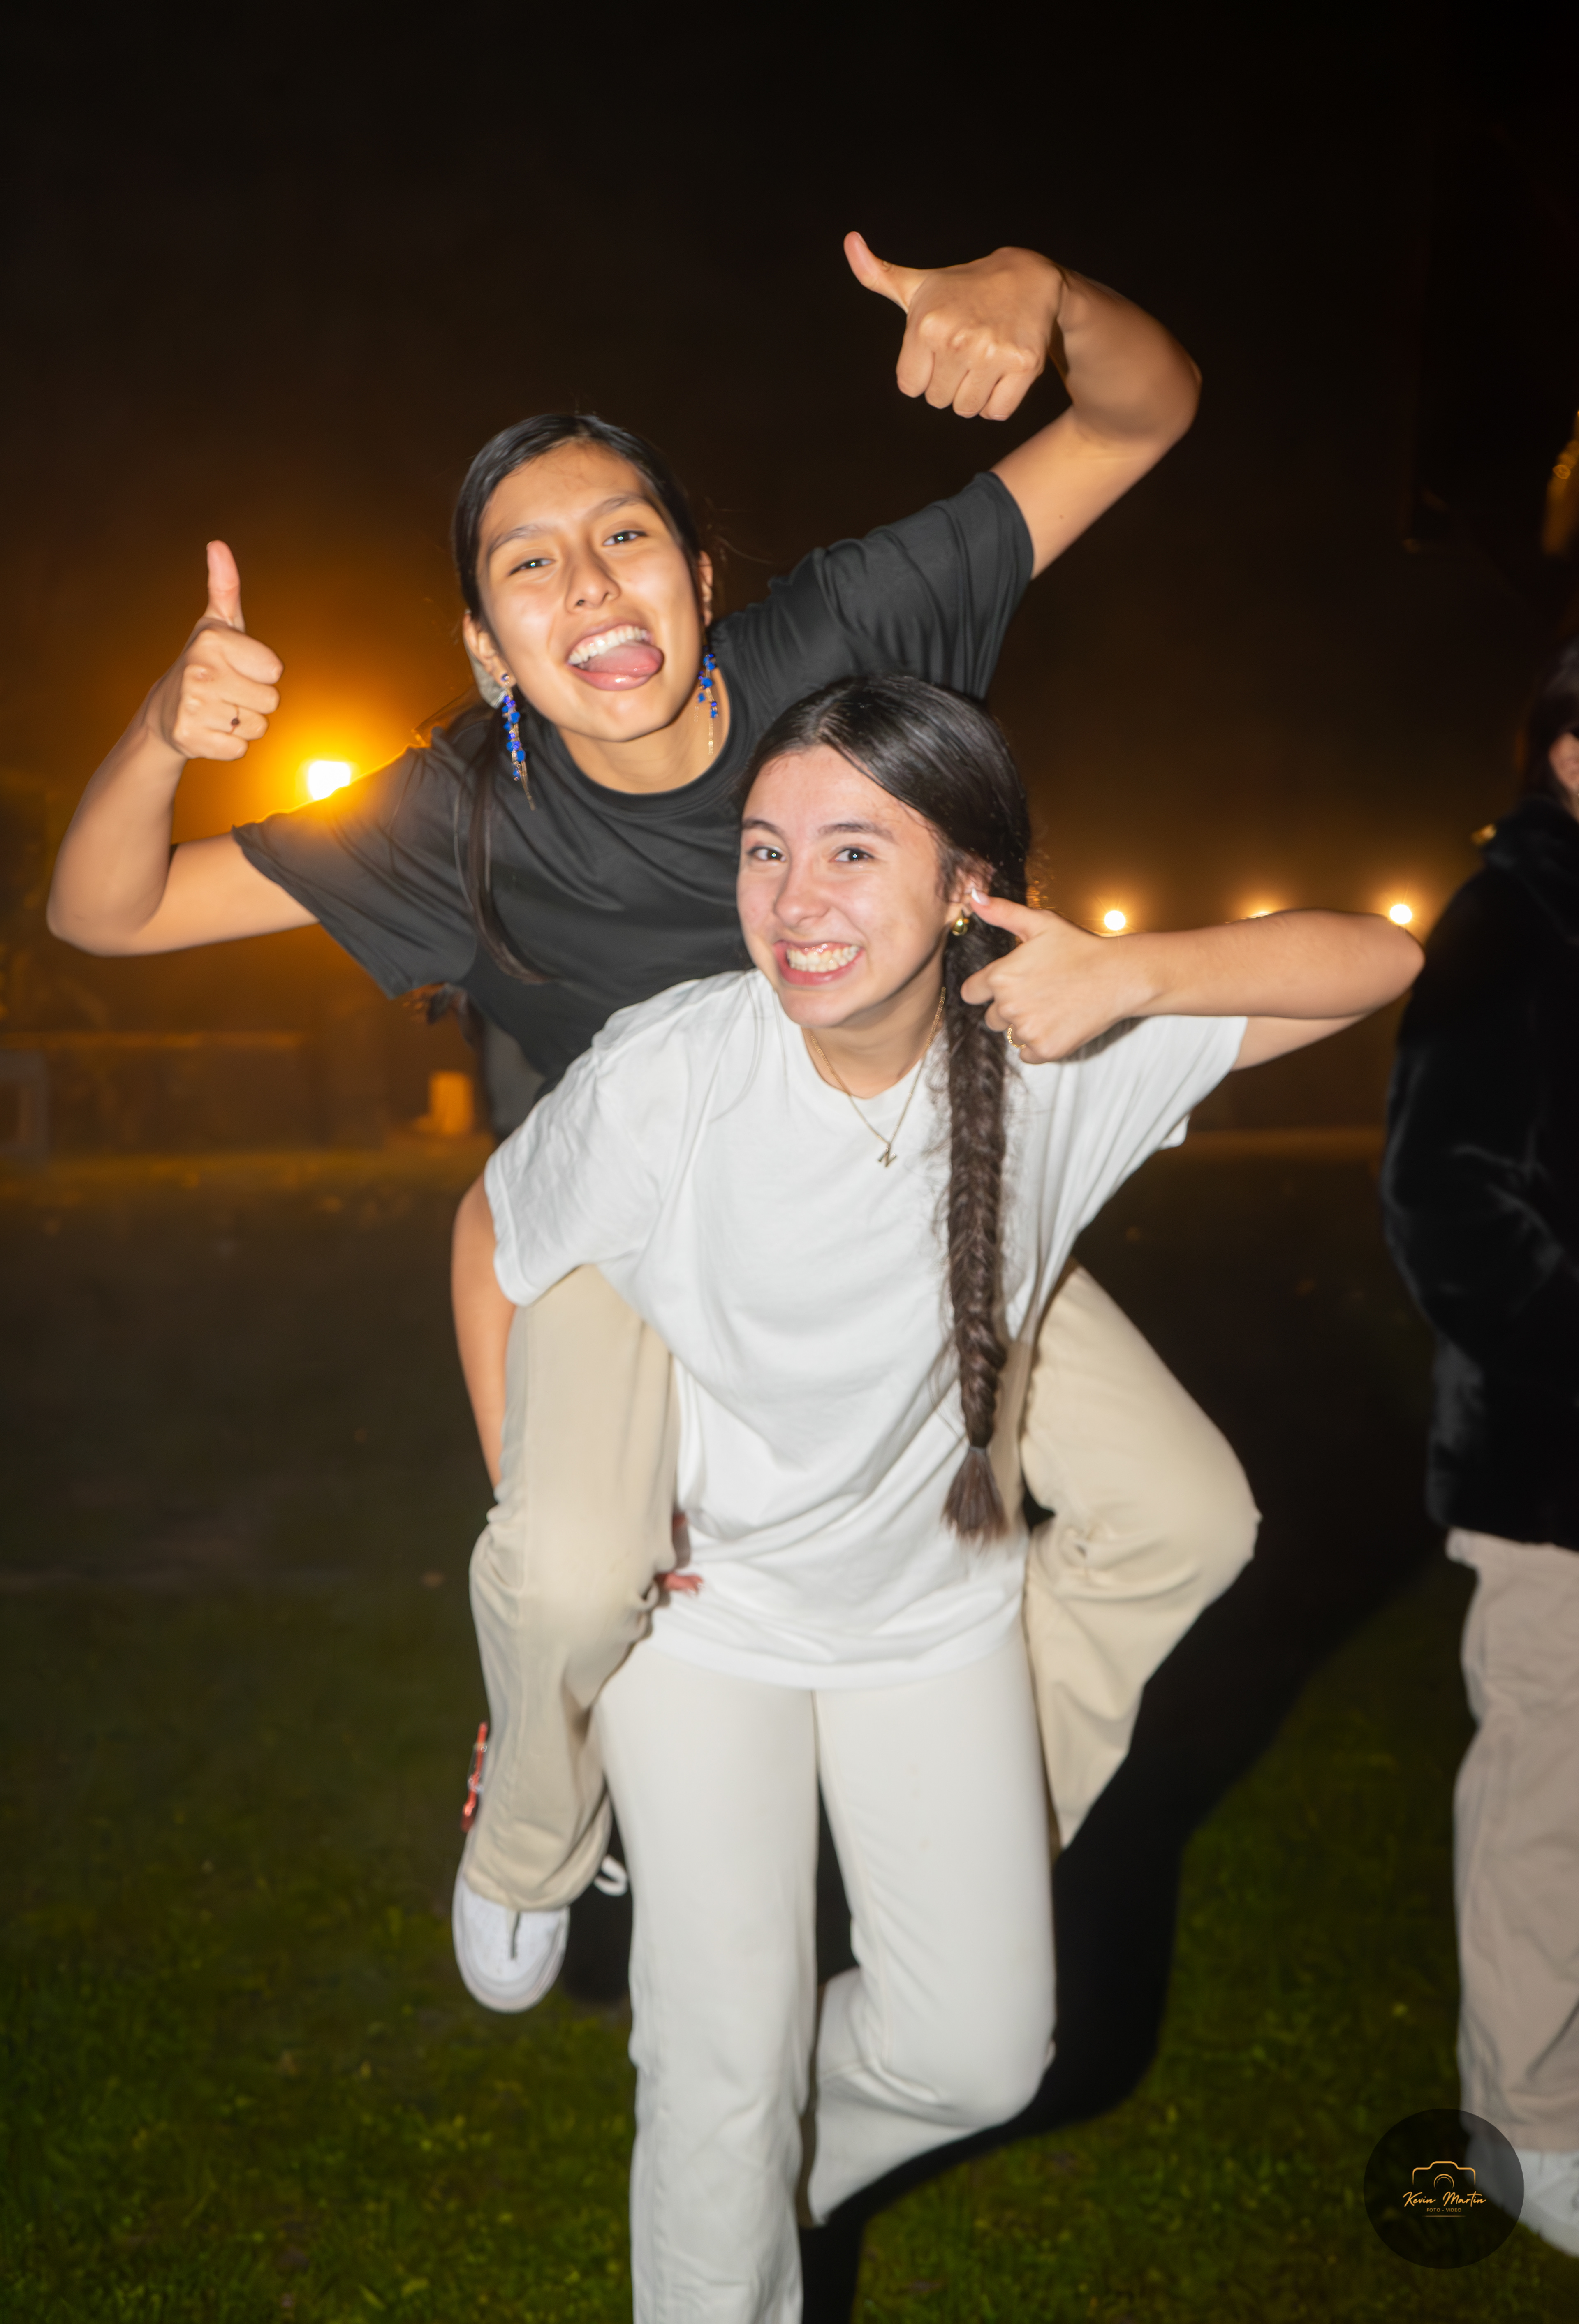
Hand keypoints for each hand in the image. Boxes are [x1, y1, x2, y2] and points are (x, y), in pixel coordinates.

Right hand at [146, 542, 282, 762]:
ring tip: (218, 709)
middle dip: (255, 700)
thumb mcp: (217, 623)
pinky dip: (229, 744)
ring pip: (257, 727)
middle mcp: (201, 671)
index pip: (275, 670)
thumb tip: (217, 544)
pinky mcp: (191, 738)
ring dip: (243, 722)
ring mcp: (193, 706)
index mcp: (213, 641)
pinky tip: (210, 728)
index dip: (261, 672)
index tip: (237, 667)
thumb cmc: (204, 662)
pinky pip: (240, 749)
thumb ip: (225, 586)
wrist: (165, 711)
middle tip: (227, 692)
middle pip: (271, 701)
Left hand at [845, 232, 1062, 421]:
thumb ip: (877, 275)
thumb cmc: (963, 290)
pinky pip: (997, 413)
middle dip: (950, 383)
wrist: (1027, 279)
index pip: (911, 387)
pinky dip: (999, 402)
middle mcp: (957, 340)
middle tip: (966, 351)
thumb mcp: (918, 284)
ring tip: (984, 361)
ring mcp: (992, 353)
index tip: (939, 349)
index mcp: (926, 325)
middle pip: (939, 400)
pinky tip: (1003, 371)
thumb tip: (850, 240)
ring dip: (974, 395)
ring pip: (967, 409)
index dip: (925, 373)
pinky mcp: (1024, 365)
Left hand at [960, 892, 1154, 1062]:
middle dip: (1009, 1007)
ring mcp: (1027, 1030)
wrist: (1118, 976)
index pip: (971, 993)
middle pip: (992, 1017)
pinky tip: (1059, 1023)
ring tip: (1053, 1005)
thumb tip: (971, 896)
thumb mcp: (1040, 923)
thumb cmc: (1079, 947)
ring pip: (1011, 1034)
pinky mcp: (1045, 1049)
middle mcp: (1008, 1006)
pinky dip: (1040, 1043)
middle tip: (1040, 993)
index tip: (1008, 985)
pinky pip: (1028, 1053)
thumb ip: (1002, 913)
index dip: (986, 989)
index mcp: (1000, 977)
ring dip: (1026, 1025)